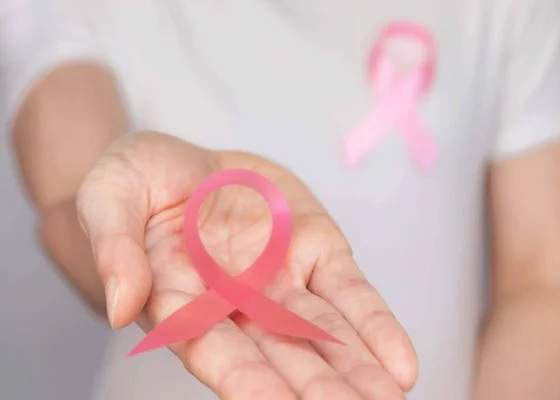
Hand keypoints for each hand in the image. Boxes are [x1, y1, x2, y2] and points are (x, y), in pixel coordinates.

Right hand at [77, 131, 417, 398]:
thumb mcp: (109, 196)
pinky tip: (400, 366)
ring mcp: (280, 277)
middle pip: (280, 356)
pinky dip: (374, 326)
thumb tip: (120, 307)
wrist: (180, 161)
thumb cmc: (134, 183)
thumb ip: (114, 248)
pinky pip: (348, 290)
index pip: (214, 350)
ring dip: (356, 372)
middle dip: (317, 390)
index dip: (246, 381)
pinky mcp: (314, 247)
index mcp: (181, 299)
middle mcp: (236, 302)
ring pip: (323, 333)